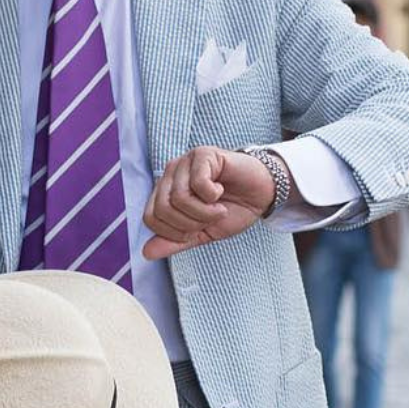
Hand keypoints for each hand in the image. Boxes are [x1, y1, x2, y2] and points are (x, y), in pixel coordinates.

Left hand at [142, 146, 278, 259]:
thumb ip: (175, 242)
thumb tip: (146, 253)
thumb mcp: (202, 233)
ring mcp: (185, 162)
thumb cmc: (233, 209)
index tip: (198, 229)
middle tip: (210, 219)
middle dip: (190, 224)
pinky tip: (221, 191)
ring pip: (179, 198)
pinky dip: (212, 196)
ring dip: (204, 212)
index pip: (150, 218)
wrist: (262, 194)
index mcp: (165, 192)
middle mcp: (170, 175)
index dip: (175, 233)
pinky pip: (198, 183)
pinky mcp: (203, 154)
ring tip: (219, 208)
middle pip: (162, 209)